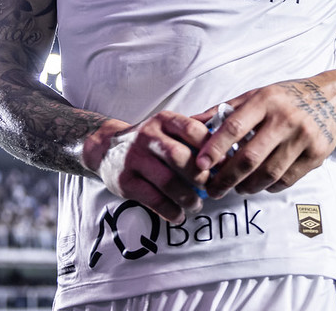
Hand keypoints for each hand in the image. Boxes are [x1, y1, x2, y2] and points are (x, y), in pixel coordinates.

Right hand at [82, 111, 211, 222]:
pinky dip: (170, 210)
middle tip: (210, 187)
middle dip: (200, 176)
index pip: (193, 130)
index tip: (222, 165)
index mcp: (163, 120)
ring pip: (167, 181)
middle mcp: (147, 136)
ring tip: (196, 204)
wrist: (106, 148)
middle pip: (180, 157)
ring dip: (187, 197)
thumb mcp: (166, 127)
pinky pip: (153, 199)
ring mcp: (134, 158)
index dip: (211, 149)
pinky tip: (178, 215)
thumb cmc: (149, 140)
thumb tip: (228, 146)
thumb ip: (192, 134)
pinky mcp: (125, 181)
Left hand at [193, 78, 335, 198]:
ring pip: (268, 173)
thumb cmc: (286, 97)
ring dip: (247, 186)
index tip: (199, 164)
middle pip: (250, 157)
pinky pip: (287, 179)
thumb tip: (192, 121)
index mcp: (266, 100)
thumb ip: (225, 110)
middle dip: (227, 177)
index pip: (234, 126)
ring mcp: (303, 138)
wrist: (332, 99)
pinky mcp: (316, 155)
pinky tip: (258, 184)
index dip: (215, 148)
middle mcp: (285, 119)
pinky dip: (268, 186)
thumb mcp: (256, 94)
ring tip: (234, 189)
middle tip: (212, 189)